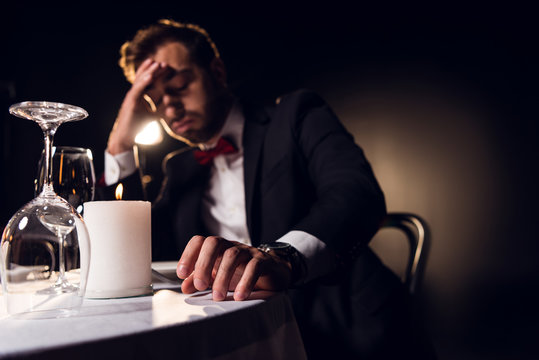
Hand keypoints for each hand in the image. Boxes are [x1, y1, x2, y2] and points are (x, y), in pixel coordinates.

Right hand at [107, 58, 168, 154]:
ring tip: (157, 64)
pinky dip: (143, 82)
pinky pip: (137, 90)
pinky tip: (150, 76)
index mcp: (138, 96)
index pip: (146, 80)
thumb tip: (173, 107)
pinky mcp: (130, 103)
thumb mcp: (153, 115)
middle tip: (164, 63)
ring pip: (140, 81)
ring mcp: (131, 97)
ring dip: (149, 71)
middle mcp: (134, 94)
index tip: (164, 65)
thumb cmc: (137, 126)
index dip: (154, 72)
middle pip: (143, 78)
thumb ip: (160, 109)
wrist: (126, 137)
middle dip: (153, 69)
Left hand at [176, 236, 292, 300]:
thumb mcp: (218, 276)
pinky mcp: (263, 261)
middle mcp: (231, 246)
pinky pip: (254, 267)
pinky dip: (245, 282)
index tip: (182, 274)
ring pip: (232, 256)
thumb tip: (184, 287)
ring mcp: (248, 252)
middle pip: (214, 243)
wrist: (271, 273)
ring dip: (223, 277)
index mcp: (218, 248)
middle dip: (204, 264)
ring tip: (218, 296)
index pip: (200, 241)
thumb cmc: (241, 273)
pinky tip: (239, 296)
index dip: (188, 255)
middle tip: (200, 286)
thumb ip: (200, 280)